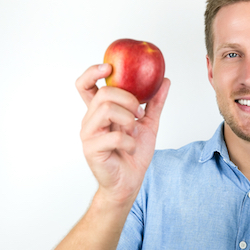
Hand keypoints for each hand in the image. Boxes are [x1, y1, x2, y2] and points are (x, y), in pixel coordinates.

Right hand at [76, 63, 169, 204]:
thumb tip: (165, 80)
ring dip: (128, 119)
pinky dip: (130, 142)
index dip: (93, 72)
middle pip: (103, 93)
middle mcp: (90, 120)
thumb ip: (154, 103)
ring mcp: (88, 134)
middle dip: (128, 99)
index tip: (110, 67)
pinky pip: (114, 136)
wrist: (129, 182)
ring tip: (134, 131)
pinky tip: (131, 148)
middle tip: (139, 113)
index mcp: (99, 111)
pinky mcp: (91, 149)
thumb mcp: (148, 124)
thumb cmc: (134, 154)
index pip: (85, 84)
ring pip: (106, 109)